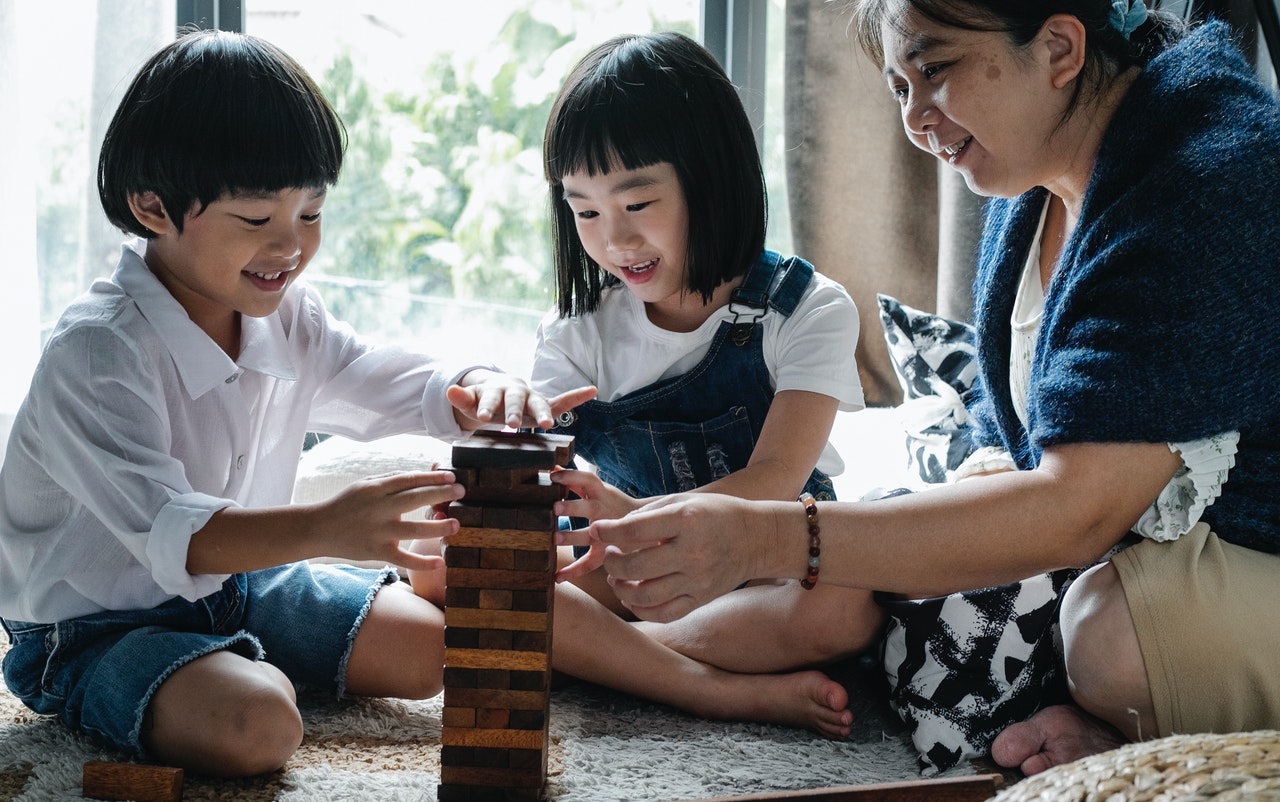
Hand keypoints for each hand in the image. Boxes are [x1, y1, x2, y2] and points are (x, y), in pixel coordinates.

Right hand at [310, 470, 462, 572]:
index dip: (432, 478)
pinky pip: (403, 559)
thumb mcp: (365, 484)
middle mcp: (378, 509)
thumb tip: (424, 473)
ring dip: (437, 527)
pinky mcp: (377, 552)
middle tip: (462, 491)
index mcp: (375, 489)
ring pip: (413, 529)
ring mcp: (378, 532)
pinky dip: (421, 563)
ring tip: (456, 524)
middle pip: (414, 499)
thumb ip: (393, 478)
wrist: (317, 529)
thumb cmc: (346, 503)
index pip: (408, 480)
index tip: (452, 477)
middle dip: (440, 494)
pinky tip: (440, 561)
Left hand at [448, 370, 595, 429]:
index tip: (485, 418)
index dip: (488, 408)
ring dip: (544, 413)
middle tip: (513, 425)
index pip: (491, 399)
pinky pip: (562, 401)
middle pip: (516, 401)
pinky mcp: (544, 405)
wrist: (501, 393)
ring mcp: (532, 398)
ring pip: (539, 404)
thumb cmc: (485, 401)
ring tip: (547, 424)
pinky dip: (576, 396)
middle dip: (515, 412)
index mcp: (497, 391)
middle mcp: (517, 392)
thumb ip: (462, 398)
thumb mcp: (471, 402)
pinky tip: (590, 391)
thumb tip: (450, 390)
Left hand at [550, 469, 642, 582]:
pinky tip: (557, 577)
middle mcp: (605, 512)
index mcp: (603, 494)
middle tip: (554, 508)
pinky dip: (574, 571)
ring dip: (571, 537)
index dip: (571, 476)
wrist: (649, 526)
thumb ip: (577, 481)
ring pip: (590, 536)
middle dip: (572, 507)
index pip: (588, 480)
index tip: (553, 476)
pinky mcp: (607, 551)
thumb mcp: (601, 489)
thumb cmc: (615, 505)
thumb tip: (553, 468)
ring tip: (553, 539)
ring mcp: (606, 533)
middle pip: (590, 508)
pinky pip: (591, 563)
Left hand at [588, 493, 761, 621]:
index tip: (597, 531)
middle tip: (610, 555)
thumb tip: (614, 530)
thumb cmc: (716, 514)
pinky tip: (631, 597)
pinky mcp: (702, 598)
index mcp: (686, 520)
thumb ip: (649, 514)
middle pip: (635, 567)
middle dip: (611, 562)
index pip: (634, 530)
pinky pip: (664, 614)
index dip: (607, 532)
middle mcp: (692, 552)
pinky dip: (640, 609)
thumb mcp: (684, 500)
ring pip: (645, 596)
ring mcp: (698, 580)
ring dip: (621, 588)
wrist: (758, 538)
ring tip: (616, 577)